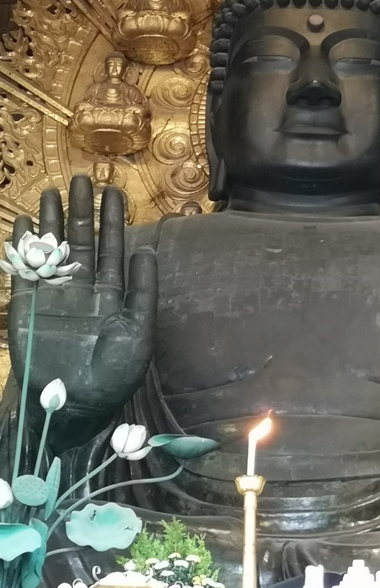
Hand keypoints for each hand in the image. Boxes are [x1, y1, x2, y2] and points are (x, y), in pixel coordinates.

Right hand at [7, 174, 156, 428]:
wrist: (73, 408)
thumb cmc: (113, 376)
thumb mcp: (139, 333)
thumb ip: (143, 292)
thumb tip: (146, 250)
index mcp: (112, 296)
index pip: (113, 250)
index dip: (113, 221)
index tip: (114, 191)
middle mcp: (82, 291)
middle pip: (82, 242)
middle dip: (82, 212)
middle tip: (83, 178)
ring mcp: (54, 297)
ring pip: (53, 251)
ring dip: (53, 222)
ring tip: (53, 191)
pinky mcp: (28, 308)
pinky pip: (25, 272)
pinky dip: (24, 249)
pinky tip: (26, 224)